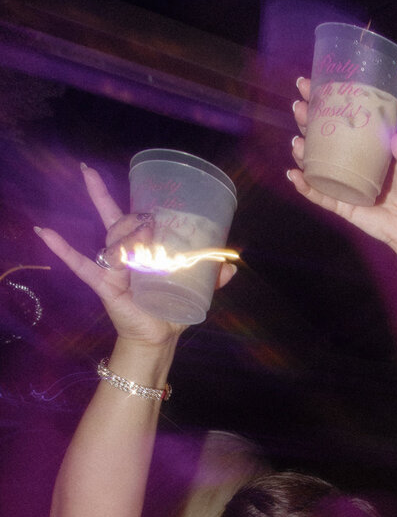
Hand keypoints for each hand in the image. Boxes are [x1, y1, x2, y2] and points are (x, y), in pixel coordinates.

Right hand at [34, 164, 235, 345]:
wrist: (160, 338)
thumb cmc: (171, 309)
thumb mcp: (195, 290)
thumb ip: (211, 276)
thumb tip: (232, 266)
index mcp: (142, 249)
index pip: (131, 218)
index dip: (126, 200)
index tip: (113, 178)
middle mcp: (123, 253)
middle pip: (122, 224)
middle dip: (133, 220)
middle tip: (148, 221)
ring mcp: (111, 267)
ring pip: (114, 241)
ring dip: (125, 238)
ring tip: (138, 247)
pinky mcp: (104, 283)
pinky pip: (79, 264)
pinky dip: (62, 249)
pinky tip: (44, 231)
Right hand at [287, 79, 396, 254]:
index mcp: (365, 145)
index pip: (341, 118)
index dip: (322, 101)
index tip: (307, 85)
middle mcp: (351, 161)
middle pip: (322, 138)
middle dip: (307, 122)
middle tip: (299, 108)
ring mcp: (344, 182)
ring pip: (316, 165)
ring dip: (302, 152)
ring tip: (297, 142)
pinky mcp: (343, 205)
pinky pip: (320, 195)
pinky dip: (306, 187)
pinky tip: (294, 175)